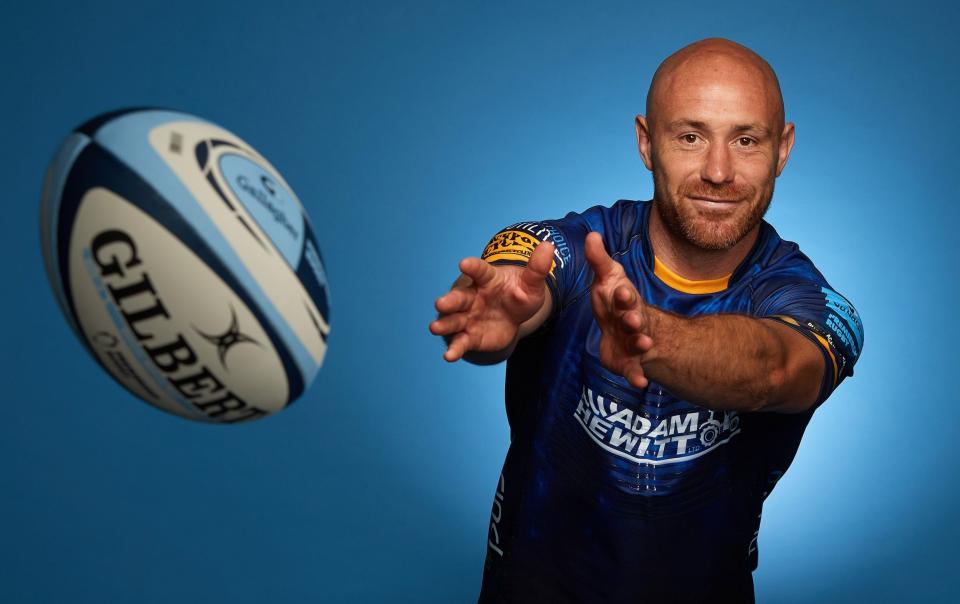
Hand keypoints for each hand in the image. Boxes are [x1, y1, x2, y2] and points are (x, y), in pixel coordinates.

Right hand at [430, 241, 554, 361]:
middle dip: (449, 301)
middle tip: (440, 303)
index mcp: (487, 279)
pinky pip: (461, 342)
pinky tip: (449, 356)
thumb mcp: (531, 284)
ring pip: (454, 320)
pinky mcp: (470, 336)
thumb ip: (536, 269)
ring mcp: (469, 317)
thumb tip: (548, 246)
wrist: (513, 315)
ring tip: (434, 328)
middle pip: (459, 297)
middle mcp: (473, 297)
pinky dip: (455, 349)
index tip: (463, 263)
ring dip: (444, 324)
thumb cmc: (519, 294)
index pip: (479, 270)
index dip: (472, 267)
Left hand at [584, 231, 653, 387]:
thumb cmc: (616, 301)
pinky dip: (638, 377)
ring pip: (639, 344)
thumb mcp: (607, 280)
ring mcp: (633, 343)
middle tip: (635, 320)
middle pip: (635, 320)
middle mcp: (633, 321)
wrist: (630, 328)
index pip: (625, 296)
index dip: (623, 295)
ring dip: (641, 344)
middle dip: (635, 320)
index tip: (622, 292)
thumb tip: (591, 234)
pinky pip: (634, 371)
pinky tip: (641, 384)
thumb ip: (598, 260)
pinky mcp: (628, 362)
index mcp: (625, 301)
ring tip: (645, 345)